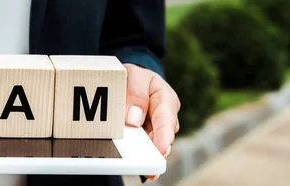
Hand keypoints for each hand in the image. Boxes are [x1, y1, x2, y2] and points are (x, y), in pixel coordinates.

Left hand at [123, 64, 179, 180]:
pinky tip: (142, 169)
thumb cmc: (134, 77)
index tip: (162, 148)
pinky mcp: (147, 135)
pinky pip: (146, 146)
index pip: (165, 116)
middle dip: (158, 150)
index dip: (164, 134)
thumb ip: (135, 94)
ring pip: (155, 143)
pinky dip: (142, 156)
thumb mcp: (133, 76)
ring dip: (150, 155)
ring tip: (148, 170)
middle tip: (153, 165)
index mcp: (164, 96)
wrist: (131, 80)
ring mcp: (157, 127)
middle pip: (163, 135)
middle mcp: (165, 115)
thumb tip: (133, 120)